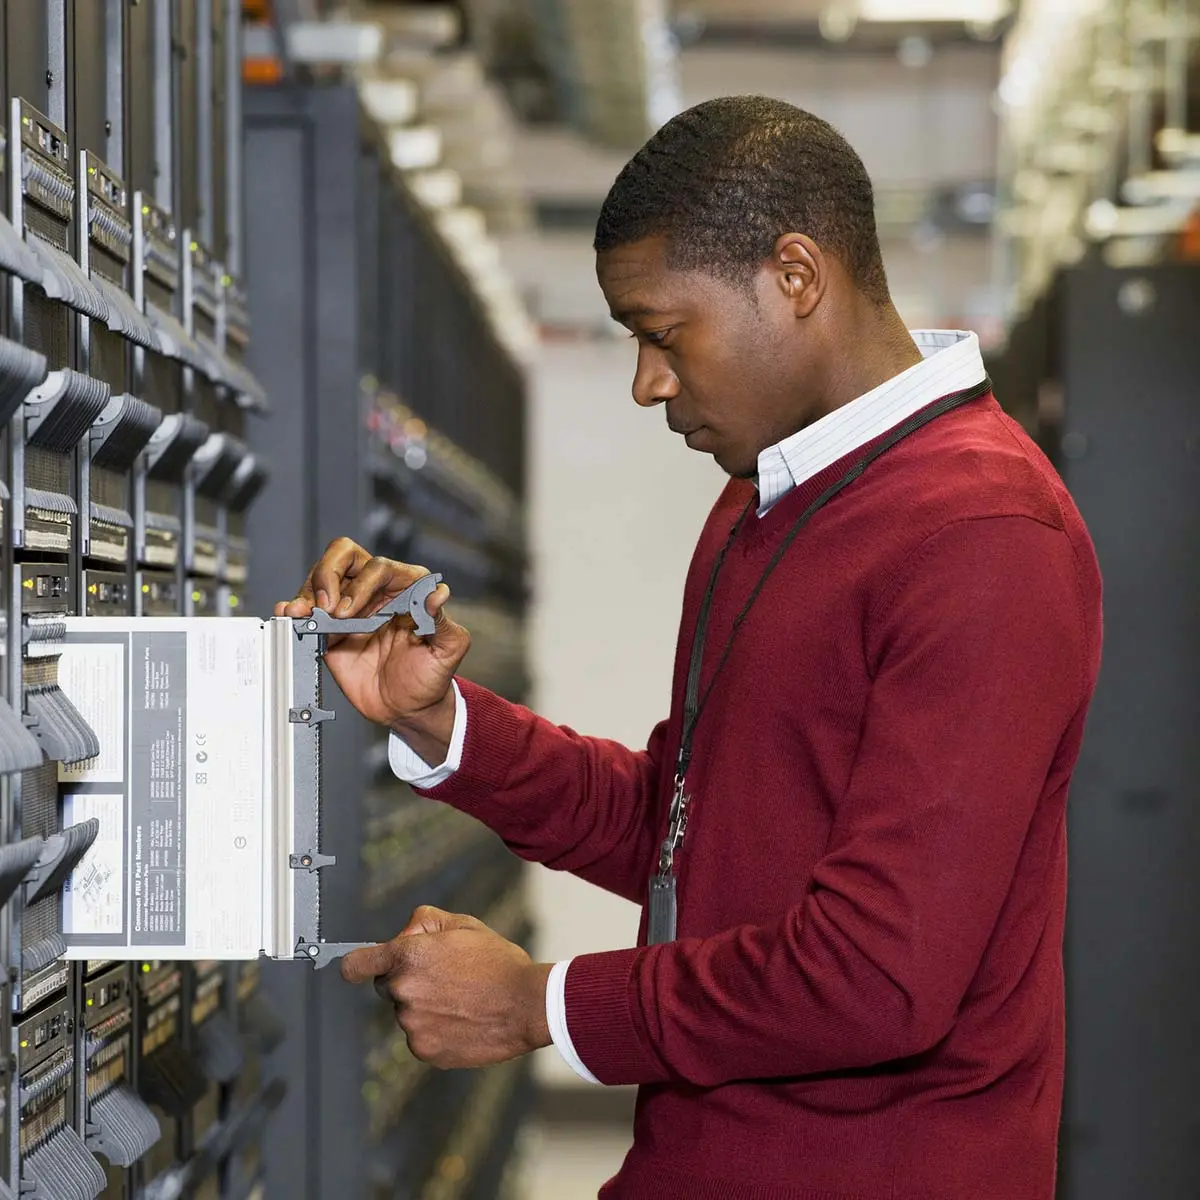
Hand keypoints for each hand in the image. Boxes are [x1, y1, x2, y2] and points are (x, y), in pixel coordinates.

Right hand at [276, 539, 470, 757]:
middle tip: (326, 606)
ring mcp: (352, 609)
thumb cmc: (431, 676)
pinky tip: (291, 614)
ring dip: (309, 592)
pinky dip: (296, 608)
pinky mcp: (332, 629)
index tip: (349, 612)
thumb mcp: (448, 650)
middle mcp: (378, 592)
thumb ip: (442, 622)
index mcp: (408, 590)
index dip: (361, 585)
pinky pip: (310, 610)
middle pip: (345, 557)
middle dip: (329, 574)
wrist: (408, 708)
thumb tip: (438, 594)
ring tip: (303, 613)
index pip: (380, 568)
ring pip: (323, 578)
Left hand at [341, 906, 552, 1069]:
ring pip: (408, 1013)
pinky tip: (463, 1020)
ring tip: (462, 1000)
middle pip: (388, 986)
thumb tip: (402, 935)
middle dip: (408, 981)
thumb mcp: (463, 924)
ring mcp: (412, 1024)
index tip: (358, 968)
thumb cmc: (497, 962)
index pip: (356, 964)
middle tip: (445, 978)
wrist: (527, 1004)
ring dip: (425, 1007)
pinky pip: (421, 1037)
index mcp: (408, 956)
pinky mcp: (425, 1051)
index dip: (356, 965)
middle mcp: (403, 991)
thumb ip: (423, 922)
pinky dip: (436, 1031)